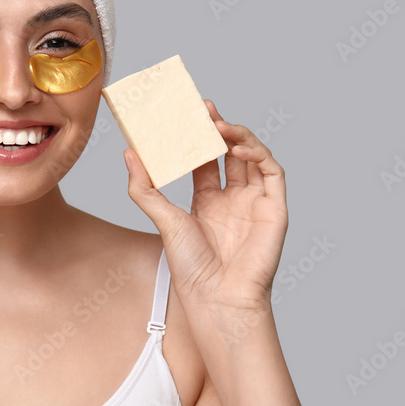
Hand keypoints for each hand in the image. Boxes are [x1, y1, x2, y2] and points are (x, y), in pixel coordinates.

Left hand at [123, 100, 287, 311]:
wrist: (217, 297)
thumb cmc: (192, 267)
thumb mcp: (163, 219)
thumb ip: (145, 187)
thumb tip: (129, 153)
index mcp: (208, 201)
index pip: (204, 158)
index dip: (196, 137)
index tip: (182, 114)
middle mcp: (233, 198)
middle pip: (228, 152)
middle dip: (217, 128)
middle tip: (201, 107)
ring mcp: (256, 202)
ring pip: (251, 156)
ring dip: (236, 134)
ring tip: (216, 121)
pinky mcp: (275, 208)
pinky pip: (272, 172)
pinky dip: (258, 153)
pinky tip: (236, 146)